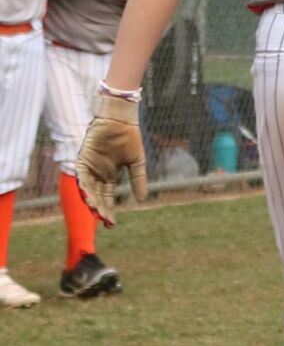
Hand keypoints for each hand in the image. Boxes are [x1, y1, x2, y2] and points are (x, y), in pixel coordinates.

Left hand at [76, 89, 146, 220]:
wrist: (121, 121)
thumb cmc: (129, 138)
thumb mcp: (137, 163)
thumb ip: (138, 180)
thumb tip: (142, 199)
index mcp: (109, 175)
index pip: (107, 197)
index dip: (109, 210)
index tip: (112, 224)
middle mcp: (97, 173)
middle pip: (96, 196)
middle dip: (99, 209)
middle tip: (104, 221)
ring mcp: (89, 167)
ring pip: (87, 189)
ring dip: (90, 201)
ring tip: (96, 211)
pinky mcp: (83, 159)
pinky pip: (80, 176)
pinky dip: (83, 186)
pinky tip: (88, 196)